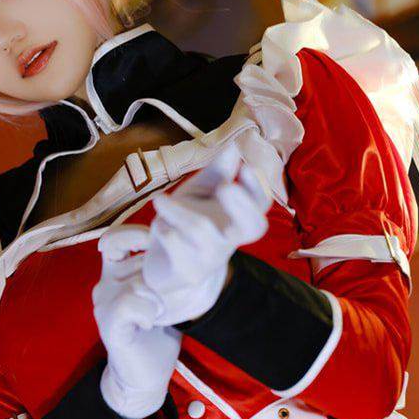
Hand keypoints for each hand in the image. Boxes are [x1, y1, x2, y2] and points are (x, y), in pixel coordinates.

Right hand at [92, 232, 181, 418]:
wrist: (142, 378)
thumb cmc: (156, 336)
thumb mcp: (164, 298)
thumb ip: (166, 275)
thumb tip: (194, 250)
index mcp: (116, 274)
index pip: (118, 238)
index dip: (137, 235)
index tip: (160, 247)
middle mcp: (105, 284)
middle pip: (134, 257)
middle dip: (160, 269)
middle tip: (171, 291)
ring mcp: (103, 303)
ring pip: (136, 281)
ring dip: (157, 294)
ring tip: (161, 312)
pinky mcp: (109, 323)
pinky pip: (128, 303)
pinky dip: (147, 311)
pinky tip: (151, 322)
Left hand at [98, 140, 271, 326]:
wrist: (164, 267)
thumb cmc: (185, 221)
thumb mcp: (200, 193)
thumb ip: (217, 172)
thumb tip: (234, 147)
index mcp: (237, 217)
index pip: (260, 203)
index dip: (257, 187)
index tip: (245, 167)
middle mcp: (230, 238)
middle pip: (253, 227)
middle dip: (242, 205)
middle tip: (225, 186)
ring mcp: (211, 257)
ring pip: (200, 228)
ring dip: (177, 210)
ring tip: (159, 199)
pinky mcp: (189, 271)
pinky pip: (175, 244)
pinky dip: (163, 229)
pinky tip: (159, 228)